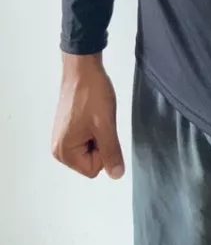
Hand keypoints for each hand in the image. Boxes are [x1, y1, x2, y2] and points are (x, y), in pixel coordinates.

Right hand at [52, 54, 124, 180]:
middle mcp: (58, 149)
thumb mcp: (106, 126)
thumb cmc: (92, 95)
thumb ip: (111, 152)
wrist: (83, 69)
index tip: (100, 128)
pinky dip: (93, 129)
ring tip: (94, 116)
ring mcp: (61, 139)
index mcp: (64, 152)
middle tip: (98, 121)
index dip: (104, 150)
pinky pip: (86, 139)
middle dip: (100, 143)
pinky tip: (91, 114)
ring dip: (98, 135)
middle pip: (91, 162)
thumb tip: (117, 175)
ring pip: (91, 150)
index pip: (94, 169)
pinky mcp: (66, 129)